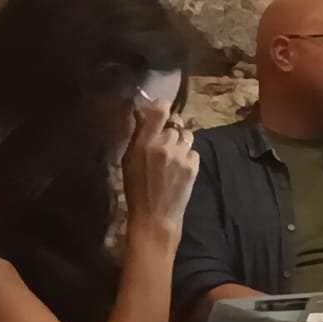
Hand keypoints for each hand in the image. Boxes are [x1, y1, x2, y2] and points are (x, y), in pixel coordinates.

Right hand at [122, 95, 197, 240]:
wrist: (156, 216)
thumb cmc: (136, 189)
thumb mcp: (128, 160)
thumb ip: (137, 136)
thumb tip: (141, 113)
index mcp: (145, 142)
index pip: (160, 110)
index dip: (163, 105)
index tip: (161, 108)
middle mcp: (166, 145)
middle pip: (175, 122)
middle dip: (170, 128)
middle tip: (163, 141)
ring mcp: (182, 155)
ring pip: (187, 135)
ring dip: (180, 141)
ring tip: (172, 155)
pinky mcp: (194, 166)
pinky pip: (193, 151)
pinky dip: (188, 155)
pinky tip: (179, 167)